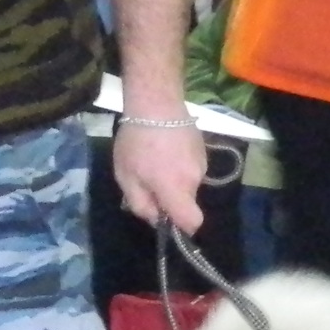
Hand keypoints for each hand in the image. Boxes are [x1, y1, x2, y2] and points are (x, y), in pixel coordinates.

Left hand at [110, 117, 206, 237]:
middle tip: (147, 179)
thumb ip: (140, 204)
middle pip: (187, 202)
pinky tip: (165, 148)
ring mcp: (202, 163)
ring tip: (155, 159)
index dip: (181, 227)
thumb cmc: (136, 141)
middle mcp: (195, 180)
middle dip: (170, 198)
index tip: (164, 216)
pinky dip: (179, 165)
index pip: (192, 222)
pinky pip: (191, 168)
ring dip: (174, 179)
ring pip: (188, 184)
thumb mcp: (126, 177)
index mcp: (176, 190)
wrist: (157, 102)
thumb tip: (155, 218)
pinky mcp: (203, 149)